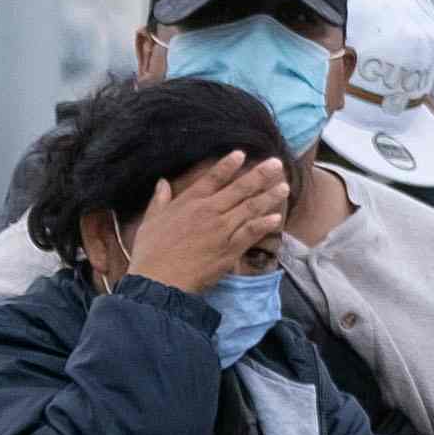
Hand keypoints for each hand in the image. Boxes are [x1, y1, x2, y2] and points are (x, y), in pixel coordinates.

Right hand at [124, 154, 292, 299]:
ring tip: (284, 186)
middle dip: (260, 174)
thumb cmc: (150, 252)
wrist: (159, 281)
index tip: (241, 153)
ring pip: (250, 208)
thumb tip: (162, 183)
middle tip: (276, 163)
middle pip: (240, 189)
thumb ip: (159, 200)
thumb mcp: (150, 221)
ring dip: (269, 196)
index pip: (213, 178)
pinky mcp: (230, 249)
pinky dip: (265, 224)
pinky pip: (251, 233)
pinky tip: (276, 217)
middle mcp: (209, 211)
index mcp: (189, 202)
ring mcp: (222, 230)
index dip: (228, 164)